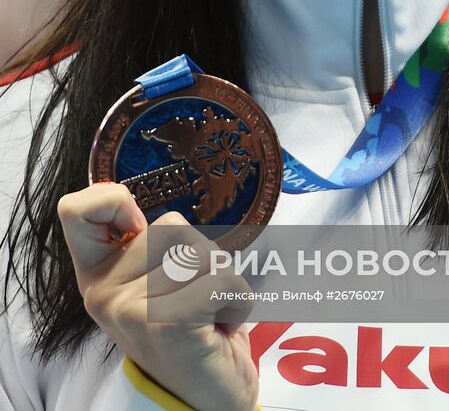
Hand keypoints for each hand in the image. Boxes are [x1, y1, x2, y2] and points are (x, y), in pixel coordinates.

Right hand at [57, 182, 258, 410]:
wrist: (206, 402)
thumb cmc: (190, 331)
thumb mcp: (156, 283)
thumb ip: (144, 245)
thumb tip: (123, 193)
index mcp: (97, 276)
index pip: (76, 211)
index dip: (113, 200)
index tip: (138, 225)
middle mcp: (104, 293)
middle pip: (172, 225)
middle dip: (201, 257)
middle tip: (193, 300)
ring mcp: (132, 309)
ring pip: (202, 250)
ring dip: (222, 279)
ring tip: (207, 314)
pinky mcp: (168, 321)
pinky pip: (224, 278)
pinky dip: (238, 300)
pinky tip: (219, 329)